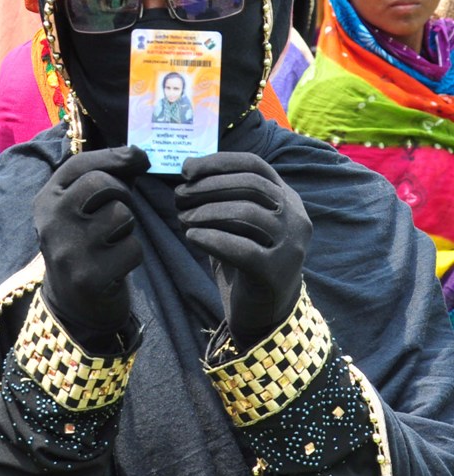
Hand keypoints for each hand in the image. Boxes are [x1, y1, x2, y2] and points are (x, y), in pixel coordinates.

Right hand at [34, 146, 149, 345]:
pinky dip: (133, 255)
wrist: (72, 304)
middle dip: (123, 195)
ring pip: (121, 215)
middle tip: (121, 214)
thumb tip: (139, 153)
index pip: (80, 165)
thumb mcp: (82, 209)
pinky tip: (117, 265)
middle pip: (103, 184)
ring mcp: (68, 250)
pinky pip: (132, 248)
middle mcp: (51, 222)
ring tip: (114, 241)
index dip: (114, 156)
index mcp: (46, 200)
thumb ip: (106, 177)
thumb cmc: (85, 245)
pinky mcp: (89, 276)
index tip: (139, 158)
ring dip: (129, 228)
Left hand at [175, 153, 311, 348]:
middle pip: (251, 185)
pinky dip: (212, 238)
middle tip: (178, 197)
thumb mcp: (238, 223)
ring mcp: (290, 245)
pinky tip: (192, 237)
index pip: (254, 165)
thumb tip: (188, 171)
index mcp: (287, 198)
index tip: (186, 170)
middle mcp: (295, 217)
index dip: (218, 162)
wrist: (266, 313)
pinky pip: (243, 249)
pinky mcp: (276, 273)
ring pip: (248, 213)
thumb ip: (223, 197)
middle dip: (208, 186)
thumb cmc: (245, 261)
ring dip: (207, 211)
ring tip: (182, 218)